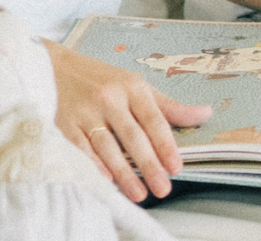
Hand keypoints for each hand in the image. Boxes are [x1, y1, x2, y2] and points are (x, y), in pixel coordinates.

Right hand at [49, 42, 211, 202]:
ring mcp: (86, 111)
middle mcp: (109, 97)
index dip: (165, 143)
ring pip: (108, 145)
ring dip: (123, 172)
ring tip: (139, 193)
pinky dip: (94, 165)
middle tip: (162, 188)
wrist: (55, 67)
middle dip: (149, 164)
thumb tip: (204, 113)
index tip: (176, 167)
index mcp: (130, 86)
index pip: (153, 118)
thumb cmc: (103, 79)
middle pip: (132, 135)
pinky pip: (82, 148)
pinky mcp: (66, 123)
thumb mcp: (136, 85)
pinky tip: (106, 181)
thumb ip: (168, 106)